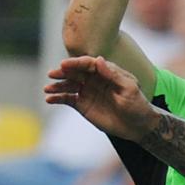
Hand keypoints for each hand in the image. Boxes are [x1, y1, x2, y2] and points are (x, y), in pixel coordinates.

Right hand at [45, 56, 159, 141]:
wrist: (137, 125)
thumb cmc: (137, 104)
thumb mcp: (128, 89)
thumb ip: (113, 75)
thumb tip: (99, 59)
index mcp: (106, 71)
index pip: (88, 64)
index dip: (76, 63)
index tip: (64, 65)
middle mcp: (94, 79)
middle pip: (75, 72)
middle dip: (63, 73)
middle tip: (52, 74)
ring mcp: (87, 91)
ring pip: (68, 85)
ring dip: (57, 86)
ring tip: (47, 89)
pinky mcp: (82, 104)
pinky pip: (67, 99)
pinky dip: (57, 98)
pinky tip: (49, 99)